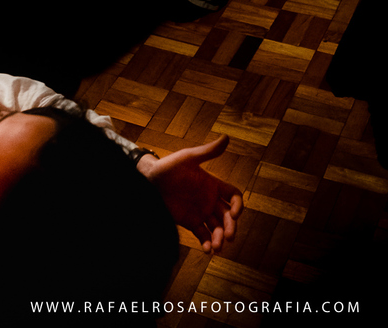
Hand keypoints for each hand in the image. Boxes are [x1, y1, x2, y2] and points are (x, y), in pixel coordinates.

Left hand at [137, 135, 242, 252]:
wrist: (148, 182)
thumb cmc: (168, 167)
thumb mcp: (188, 158)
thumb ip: (207, 152)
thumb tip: (227, 138)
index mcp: (213, 185)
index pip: (234, 196)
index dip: (238, 205)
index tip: (235, 213)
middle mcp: (210, 200)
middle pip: (228, 216)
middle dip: (231, 226)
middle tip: (229, 237)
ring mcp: (200, 212)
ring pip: (217, 228)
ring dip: (221, 238)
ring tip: (217, 247)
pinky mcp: (190, 222)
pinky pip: (203, 235)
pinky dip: (207, 243)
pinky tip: (208, 250)